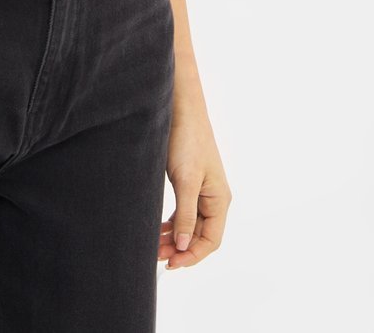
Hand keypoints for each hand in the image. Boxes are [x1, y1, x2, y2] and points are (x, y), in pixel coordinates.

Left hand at [158, 110, 231, 269]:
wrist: (180, 111)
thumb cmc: (187, 142)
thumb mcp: (186, 181)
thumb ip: (185, 215)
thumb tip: (183, 247)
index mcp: (220, 200)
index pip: (211, 241)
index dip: (192, 255)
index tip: (171, 263)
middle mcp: (214, 199)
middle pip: (199, 236)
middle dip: (180, 248)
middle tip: (155, 256)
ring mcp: (202, 192)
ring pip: (189, 225)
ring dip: (174, 238)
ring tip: (154, 246)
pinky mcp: (189, 184)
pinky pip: (183, 213)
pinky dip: (171, 224)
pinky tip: (157, 228)